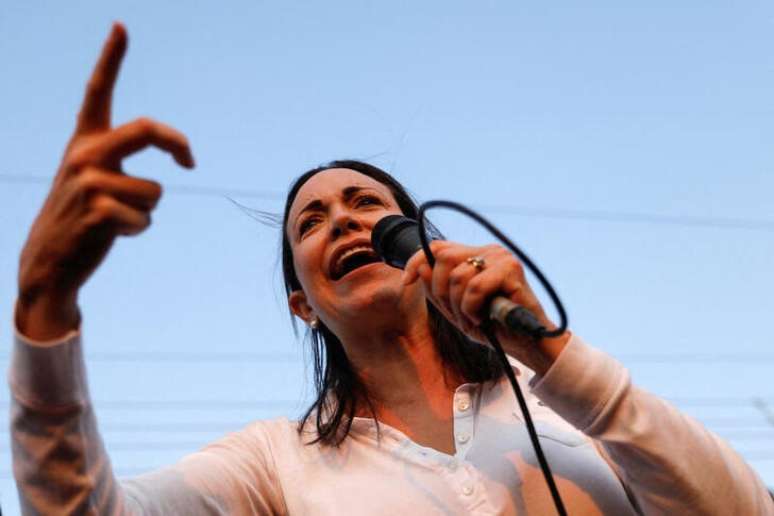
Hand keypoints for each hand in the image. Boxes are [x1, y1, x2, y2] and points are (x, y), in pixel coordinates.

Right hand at [16, 23, 194, 338]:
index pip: (97, 92)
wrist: (49, 261)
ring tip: (116, 219)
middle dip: (177, 144)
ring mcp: (89, 181)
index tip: (122, 26)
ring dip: (146, 210)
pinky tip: (111, 235)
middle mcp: (84, 153)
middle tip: (190, 161)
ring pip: (156, 190)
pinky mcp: (100, 210)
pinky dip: (138, 231)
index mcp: (83, 141)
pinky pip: (147, 219)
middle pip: (148, 129)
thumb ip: (120, 159)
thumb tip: (177, 150)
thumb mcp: (95, 180)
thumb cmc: (83, 217)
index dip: (111, 58)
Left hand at [402, 241, 569, 374]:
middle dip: (441, 292)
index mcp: (475, 257)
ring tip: (476, 319)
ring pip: (458, 276)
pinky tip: (485, 319)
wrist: (526, 344)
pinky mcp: (511, 268)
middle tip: (458, 314)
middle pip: (443, 258)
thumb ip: (436, 291)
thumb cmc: (493, 327)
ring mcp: (500, 257)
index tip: (406, 282)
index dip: (416, 261)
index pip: (437, 246)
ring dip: (460, 307)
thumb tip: (419, 267)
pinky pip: (475, 287)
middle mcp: (488, 251)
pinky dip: (473, 309)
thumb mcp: (455, 311)